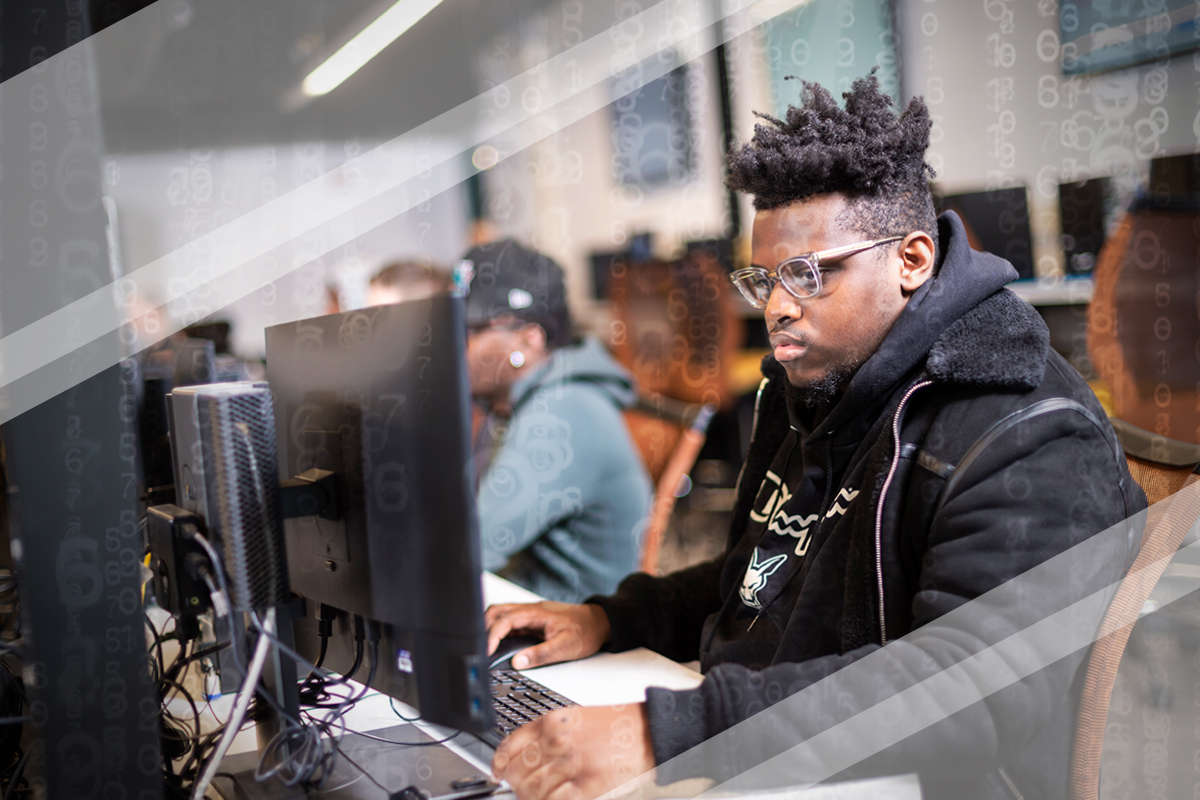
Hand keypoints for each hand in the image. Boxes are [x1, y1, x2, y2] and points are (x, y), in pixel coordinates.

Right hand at [485, 602, 610, 669]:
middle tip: (479, 648)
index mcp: (536, 613)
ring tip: (485, 646)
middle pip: (497, 611)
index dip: (492, 634)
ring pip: (501, 615)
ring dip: (490, 627)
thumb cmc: (586, 631)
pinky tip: (498, 644)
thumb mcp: (566, 647)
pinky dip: (499, 631)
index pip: (505, 619)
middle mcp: (531, 610)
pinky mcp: (532, 620)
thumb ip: (541, 654)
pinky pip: (510, 622)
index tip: (486, 650)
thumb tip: (517, 662)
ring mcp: (531, 614)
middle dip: (484, 627)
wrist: (600, 622)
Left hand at [492, 704, 654, 799]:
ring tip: (536, 799)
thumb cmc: (617, 724)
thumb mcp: (576, 718)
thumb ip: (549, 734)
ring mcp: (572, 764)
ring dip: (529, 798)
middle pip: (518, 771)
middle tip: (518, 792)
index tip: (498, 773)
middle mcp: (559, 741)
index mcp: (554, 722)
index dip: (499, 763)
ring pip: (532, 790)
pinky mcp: (588, 785)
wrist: (649, 731)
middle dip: (515, 785)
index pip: (511, 745)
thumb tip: (526, 757)